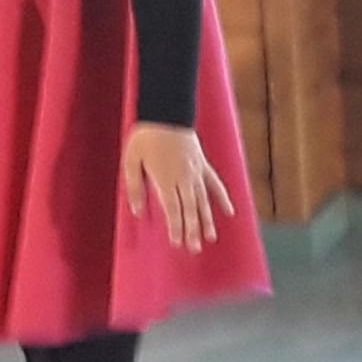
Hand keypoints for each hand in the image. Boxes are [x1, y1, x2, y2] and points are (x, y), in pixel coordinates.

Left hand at [121, 123, 225, 253]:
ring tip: (210, 238)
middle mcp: (183, 178)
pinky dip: (223, 198)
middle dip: (192, 230)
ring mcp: (196, 172)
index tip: (177, 243)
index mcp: (165, 179)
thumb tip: (137, 211)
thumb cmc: (145, 137)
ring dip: (207, 220)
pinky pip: (215, 184)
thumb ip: (135, 187)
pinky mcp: (203, 165)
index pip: (172, 209)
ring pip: (203, 200)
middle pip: (189, 209)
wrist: (166, 112)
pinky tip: (229, 212)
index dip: (176, 227)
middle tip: (194, 249)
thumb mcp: (131, 161)